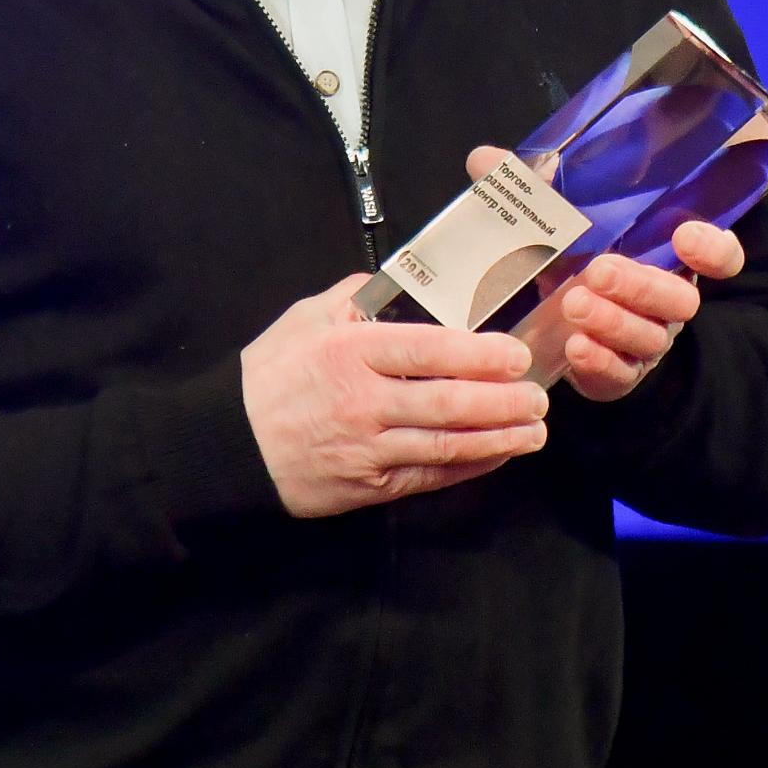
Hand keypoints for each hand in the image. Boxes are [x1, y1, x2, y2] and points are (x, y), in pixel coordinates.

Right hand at [242, 273, 549, 517]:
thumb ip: (355, 296)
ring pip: (446, 444)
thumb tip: (404, 281)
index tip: (515, 354)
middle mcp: (364, 401)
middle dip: (503, 401)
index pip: (428, 351)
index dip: (479, 354)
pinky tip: (498, 455)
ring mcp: (368, 448)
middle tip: (539, 396)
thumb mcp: (303, 318)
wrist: (228, 445)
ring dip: (498, 438)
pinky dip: (469, 467)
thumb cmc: (269, 376)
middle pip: (448, 402)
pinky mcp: (369, 486)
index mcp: (350, 351)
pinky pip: (429, 477)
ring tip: (535, 430)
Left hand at [469, 146, 744, 401]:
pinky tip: (575, 347)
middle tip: (598, 271)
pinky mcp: (623, 374)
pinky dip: (600, 361)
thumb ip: (534, 193)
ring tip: (573, 305)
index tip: (686, 235)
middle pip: (680, 298)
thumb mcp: (561, 227)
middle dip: (641, 285)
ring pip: (650, 337)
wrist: (570, 328)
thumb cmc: (576, 264)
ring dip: (613, 321)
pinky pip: (621, 373)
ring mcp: (649, 341)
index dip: (713, 248)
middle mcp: (669, 301)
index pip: (719, 254)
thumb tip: (485, 158)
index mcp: (668, 258)